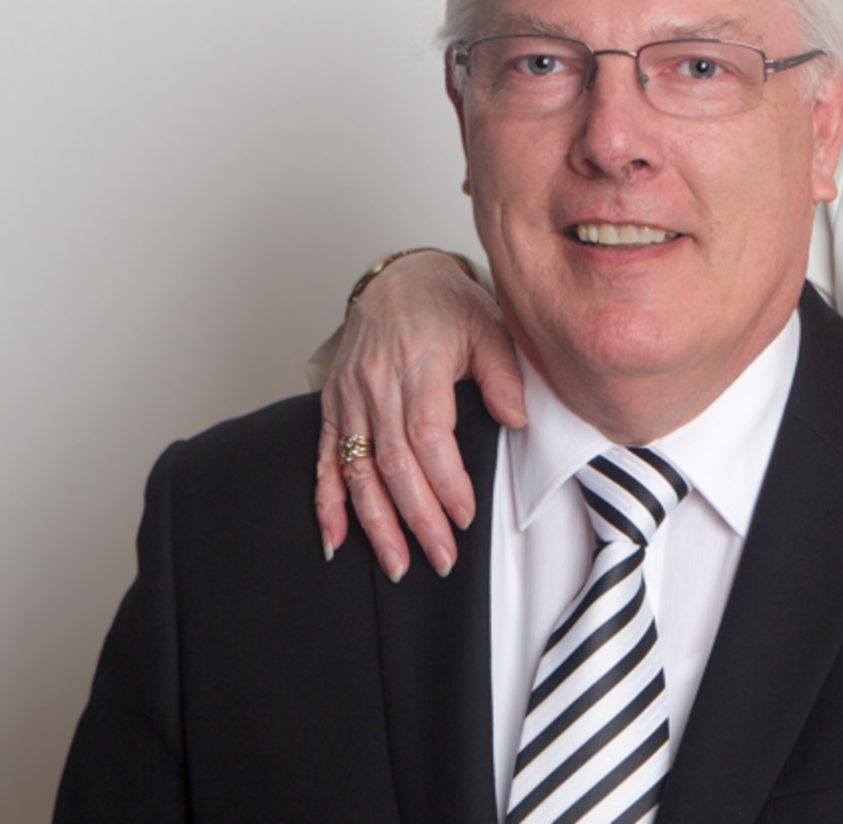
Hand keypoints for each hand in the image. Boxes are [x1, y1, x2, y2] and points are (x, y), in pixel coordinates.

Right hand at [316, 250, 525, 580]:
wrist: (399, 279)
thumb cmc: (448, 305)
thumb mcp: (490, 326)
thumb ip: (504, 374)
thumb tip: (516, 419)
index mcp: (418, 362)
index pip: (427, 434)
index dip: (444, 480)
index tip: (465, 515)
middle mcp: (377, 382)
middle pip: (392, 461)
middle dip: (416, 517)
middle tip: (441, 557)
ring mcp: (350, 396)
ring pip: (357, 469)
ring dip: (375, 522)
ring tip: (397, 563)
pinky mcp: (333, 405)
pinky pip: (326, 459)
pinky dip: (327, 502)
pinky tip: (336, 538)